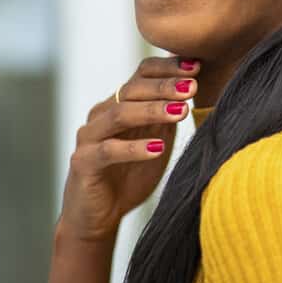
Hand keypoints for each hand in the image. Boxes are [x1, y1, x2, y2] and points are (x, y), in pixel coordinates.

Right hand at [56, 55, 199, 241]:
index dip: (168, 67)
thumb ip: (170, 115)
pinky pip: (108, 150)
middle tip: (192, 87)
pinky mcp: (82, 162)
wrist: (99, 216)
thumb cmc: (131, 173)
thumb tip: (199, 87)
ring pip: (120, 115)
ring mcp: (89, 137)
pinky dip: (134, 147)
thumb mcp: (157, 138)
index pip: (142, 74)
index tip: (196, 66)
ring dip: (152, 111)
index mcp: (119, 103)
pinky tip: (158, 147)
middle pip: (132, 89)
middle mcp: (102, 114)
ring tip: (180, 111)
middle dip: (165, 87)